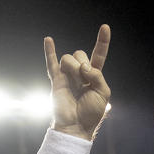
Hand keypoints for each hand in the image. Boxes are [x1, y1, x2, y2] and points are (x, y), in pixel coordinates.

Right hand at [44, 24, 110, 139]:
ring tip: (75, 85)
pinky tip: (48, 39)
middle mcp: (80, 73)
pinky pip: (51, 63)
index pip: (99, 54)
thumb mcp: (103, 93)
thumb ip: (97, 75)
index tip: (105, 27)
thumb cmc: (91, 113)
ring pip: (68, 58)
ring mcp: (67, 76)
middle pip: (80, 54)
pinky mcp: (56, 81)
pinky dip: (49, 51)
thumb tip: (83, 66)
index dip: (103, 41)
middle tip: (85, 81)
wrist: (76, 126)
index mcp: (94, 75)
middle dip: (83, 64)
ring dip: (73, 69)